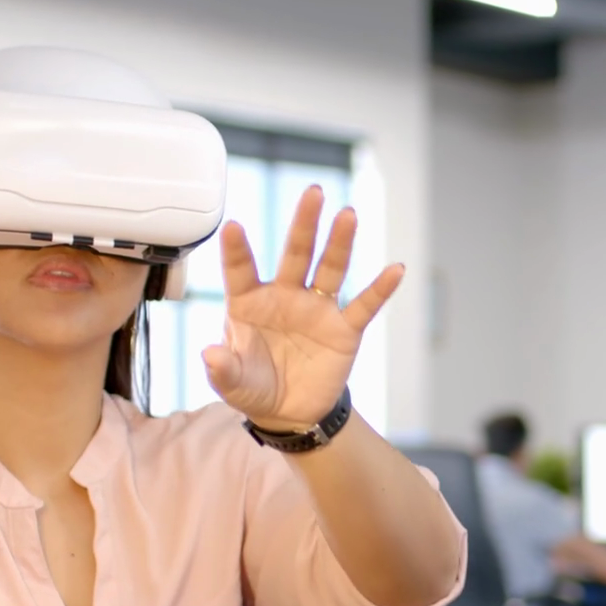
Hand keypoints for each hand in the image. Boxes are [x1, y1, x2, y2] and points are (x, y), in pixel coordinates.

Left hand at [202, 186, 405, 431]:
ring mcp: (317, 310)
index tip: (232, 225)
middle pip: (296, 253)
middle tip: (313, 193)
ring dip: (339, 243)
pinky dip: (380, 289)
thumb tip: (210, 354)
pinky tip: (395, 269)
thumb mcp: (232, 383)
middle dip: (304, 223)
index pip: (241, 270)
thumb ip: (222, 369)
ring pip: (330, 269)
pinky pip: (364, 306)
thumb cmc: (254, 387)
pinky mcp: (344, 330)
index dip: (237, 250)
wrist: (289, 412)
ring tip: (347, 215)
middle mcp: (286, 297)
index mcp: (250, 303)